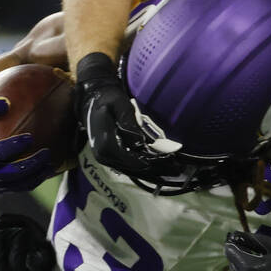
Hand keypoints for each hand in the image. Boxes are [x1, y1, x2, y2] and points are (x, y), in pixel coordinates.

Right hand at [0, 98, 55, 194]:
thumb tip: (7, 103)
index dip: (13, 146)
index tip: (30, 137)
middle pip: (12, 174)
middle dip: (32, 165)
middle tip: (47, 152)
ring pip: (17, 185)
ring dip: (36, 176)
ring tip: (50, 163)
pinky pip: (16, 189)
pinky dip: (31, 181)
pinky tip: (44, 171)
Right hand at [73, 52, 180, 173]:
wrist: (92, 99)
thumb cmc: (108, 99)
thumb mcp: (120, 106)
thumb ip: (130, 125)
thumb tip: (141, 144)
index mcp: (105, 143)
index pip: (131, 160)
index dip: (151, 162)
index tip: (168, 161)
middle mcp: (104, 155)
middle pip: (135, 168)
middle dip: (157, 169)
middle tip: (178, 168)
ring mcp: (107, 158)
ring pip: (134, 170)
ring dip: (154, 171)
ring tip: (174, 169)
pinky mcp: (111, 157)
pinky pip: (130, 166)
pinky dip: (146, 167)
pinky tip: (161, 166)